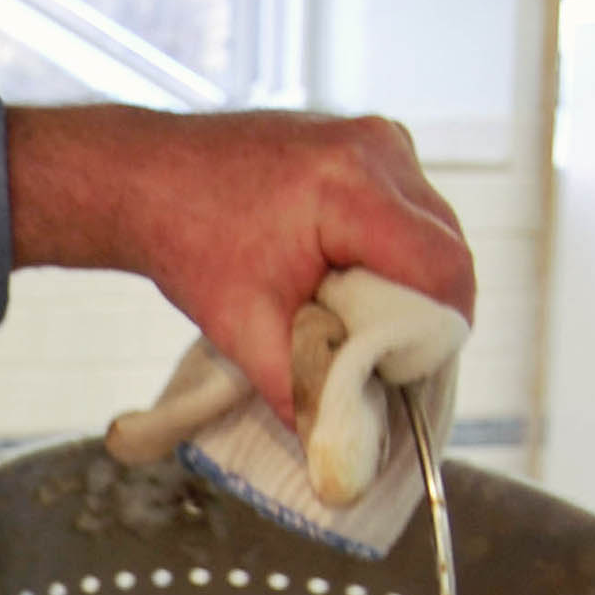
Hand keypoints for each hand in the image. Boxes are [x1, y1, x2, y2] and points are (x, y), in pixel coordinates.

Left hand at [7, 105, 473, 429]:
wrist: (147, 180)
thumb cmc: (188, 244)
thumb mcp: (242, 330)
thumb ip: (298, 393)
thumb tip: (336, 456)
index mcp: (353, 189)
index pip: (442, 269)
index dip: (438, 331)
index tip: (406, 372)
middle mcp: (379, 150)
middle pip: (447, 249)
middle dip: (424, 311)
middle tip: (379, 356)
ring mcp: (379, 138)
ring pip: (434, 229)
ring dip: (409, 280)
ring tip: (354, 315)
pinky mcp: (371, 142)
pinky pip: (410, 209)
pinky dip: (391, 250)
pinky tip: (345, 277)